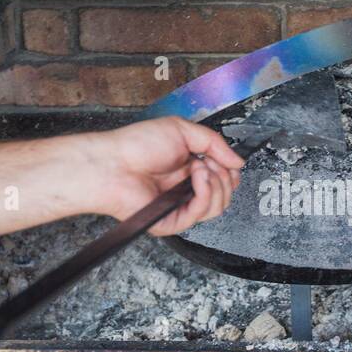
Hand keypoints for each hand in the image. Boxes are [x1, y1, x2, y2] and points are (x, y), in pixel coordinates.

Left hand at [85, 116, 244, 235]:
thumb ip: (214, 142)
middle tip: (210, 163)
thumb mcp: (182, 130)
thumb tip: (238, 160)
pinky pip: (201, 213)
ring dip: (215, 183)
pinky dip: (205, 193)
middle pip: (225, 194)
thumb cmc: (136, 145)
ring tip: (198, 168)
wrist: (113, 163)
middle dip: (225, 176)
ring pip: (217, 206)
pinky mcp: (172, 221)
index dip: (230, 171)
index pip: (223, 179)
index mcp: (188, 170)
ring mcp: (180, 206)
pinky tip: (196, 177)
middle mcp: (185, 190)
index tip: (226, 160)